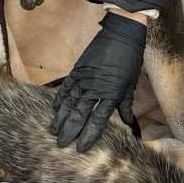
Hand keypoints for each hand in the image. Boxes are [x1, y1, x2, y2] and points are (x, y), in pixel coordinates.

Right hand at [49, 12, 145, 150]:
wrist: (121, 34)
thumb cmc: (129, 60)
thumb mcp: (130, 84)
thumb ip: (125, 105)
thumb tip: (128, 122)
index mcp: (111, 94)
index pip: (97, 121)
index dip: (88, 136)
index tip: (80, 148)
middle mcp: (95, 89)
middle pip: (79, 115)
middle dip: (69, 131)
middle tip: (61, 144)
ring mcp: (84, 79)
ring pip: (69, 103)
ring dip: (60, 119)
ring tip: (53, 131)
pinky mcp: (77, 70)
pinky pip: (65, 88)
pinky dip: (59, 100)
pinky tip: (54, 110)